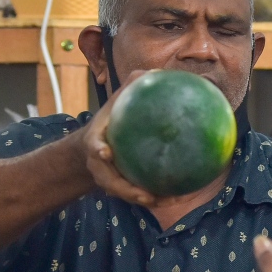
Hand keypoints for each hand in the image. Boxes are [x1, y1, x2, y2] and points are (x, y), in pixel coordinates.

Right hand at [80, 71, 182, 210]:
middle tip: (147, 196)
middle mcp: (100, 166)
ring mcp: (109, 180)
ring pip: (127, 194)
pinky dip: (158, 196)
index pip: (94, 147)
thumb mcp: (115, 103)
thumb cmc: (110, 121)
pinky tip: (179, 196)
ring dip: (146, 199)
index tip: (105, 154)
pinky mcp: (122, 188)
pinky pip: (141, 194)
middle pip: (110, 183)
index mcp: (95, 144)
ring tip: (168, 200)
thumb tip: (156, 71)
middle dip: (127, 191)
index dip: (99, 151)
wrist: (93, 148)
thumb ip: (132, 88)